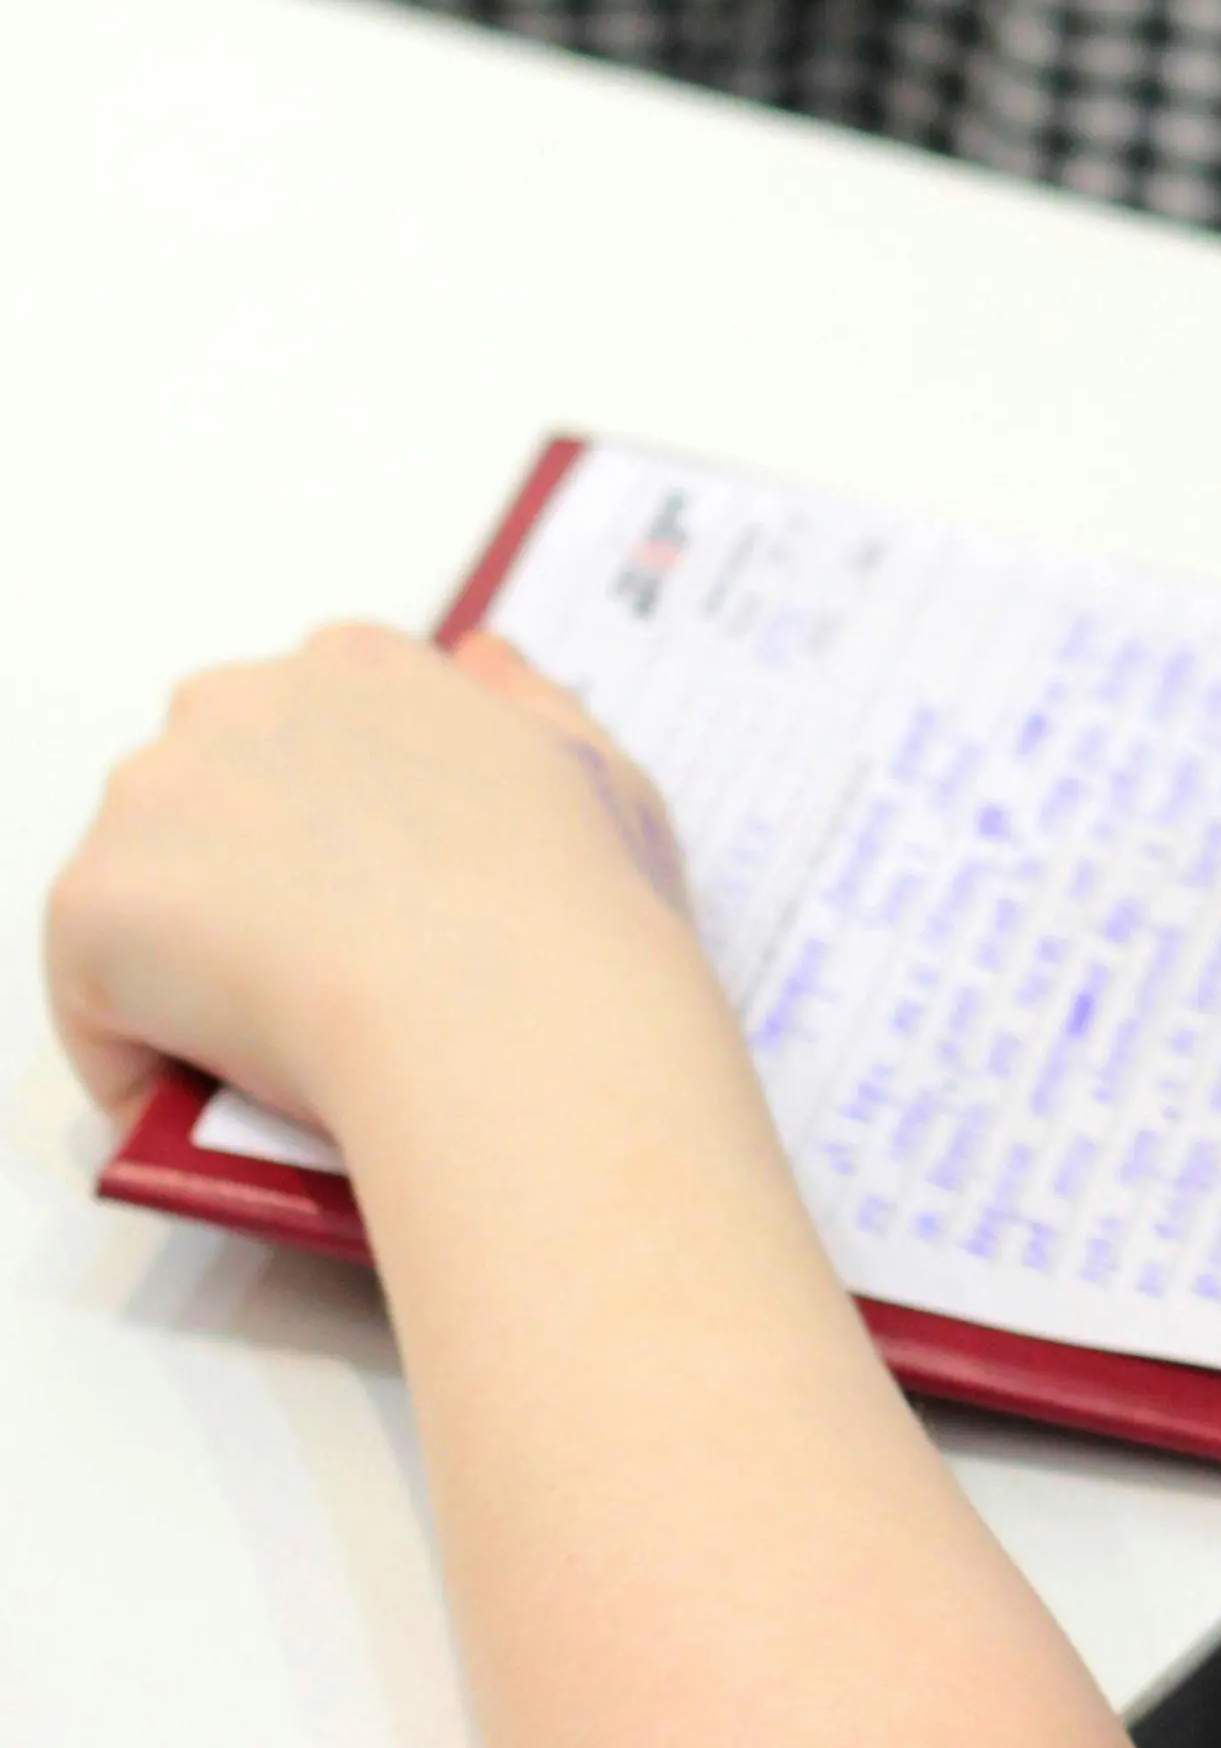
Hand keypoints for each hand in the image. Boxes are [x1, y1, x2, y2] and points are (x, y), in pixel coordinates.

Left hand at [47, 624, 694, 1136]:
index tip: (370, 897)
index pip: (302, 729)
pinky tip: (225, 1089)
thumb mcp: (597, 773)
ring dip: (191, 957)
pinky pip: (95, 999)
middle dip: (245, 876)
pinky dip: (146, 1054)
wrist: (513, 1014)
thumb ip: (526, 706)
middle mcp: (242, 699)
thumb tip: (478, 658)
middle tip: (323, 972)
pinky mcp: (95, 901)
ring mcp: (155, 795)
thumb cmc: (573, 909)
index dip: (333, 825)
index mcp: (361, 666)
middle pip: (205, 794)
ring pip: (144, 891)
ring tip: (280, 1036)